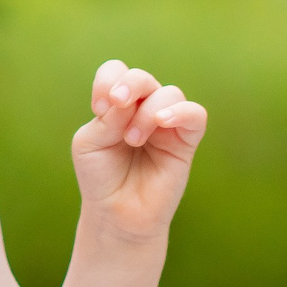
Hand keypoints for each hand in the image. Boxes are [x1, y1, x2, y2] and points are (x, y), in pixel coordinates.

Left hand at [72, 60, 207, 244]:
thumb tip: (130, 100)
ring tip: (133, 139)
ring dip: (148, 111)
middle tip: (116, 104)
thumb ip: (108, 119)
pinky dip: (180, 112)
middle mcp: (142, 109)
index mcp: (116, 105)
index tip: (98, 108)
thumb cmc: (100, 177)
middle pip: (142, 78)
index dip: (108, 81)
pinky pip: (195, 115)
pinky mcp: (186, 142)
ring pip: (169, 93)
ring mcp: (166, 124)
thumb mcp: (91, 144)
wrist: (117, 214)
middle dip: (129, 85)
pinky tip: (162, 122)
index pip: (116, 72)